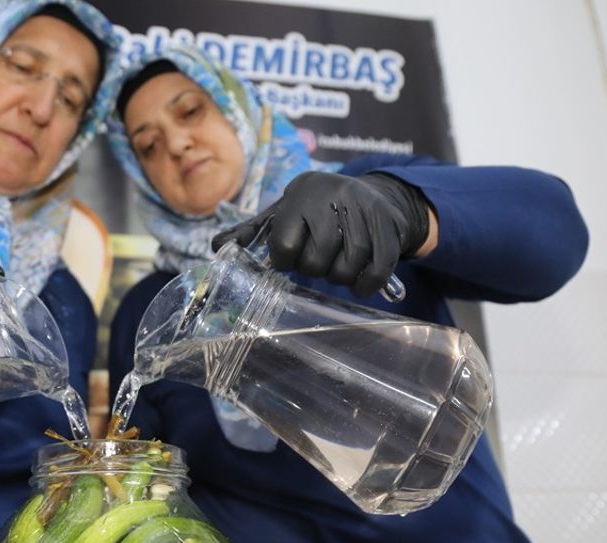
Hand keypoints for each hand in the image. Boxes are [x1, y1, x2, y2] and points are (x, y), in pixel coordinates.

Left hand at [213, 171, 430, 297]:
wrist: (370, 192)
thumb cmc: (314, 208)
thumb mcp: (283, 211)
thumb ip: (252, 231)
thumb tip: (218, 247)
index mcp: (301, 195)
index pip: (285, 245)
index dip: (285, 261)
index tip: (290, 259)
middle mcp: (334, 197)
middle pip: (317, 259)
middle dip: (313, 270)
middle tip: (316, 264)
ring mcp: (365, 210)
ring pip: (348, 265)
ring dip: (338, 278)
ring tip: (335, 271)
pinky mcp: (389, 226)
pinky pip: (377, 268)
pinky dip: (366, 284)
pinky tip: (359, 286)